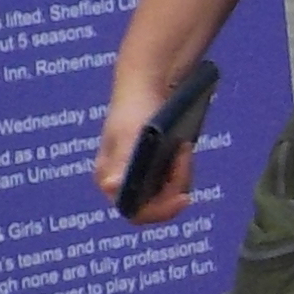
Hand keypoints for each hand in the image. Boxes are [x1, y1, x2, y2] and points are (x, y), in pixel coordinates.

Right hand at [95, 73, 195, 225]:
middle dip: (175, 184)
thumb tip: (113, 186)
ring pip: (169, 191)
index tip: (182, 197)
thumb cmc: (134, 106)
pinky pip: (174, 178)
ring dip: (181, 172)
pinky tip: (183, 146)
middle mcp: (123, 182)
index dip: (160, 211)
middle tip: (184, 155)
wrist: (148, 82)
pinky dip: (182, 165)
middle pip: (157, 203)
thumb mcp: (130, 134)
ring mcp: (141, 174)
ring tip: (183, 145)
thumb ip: (124, 161)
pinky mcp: (157, 166)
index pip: (136, 212)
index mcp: (109, 179)